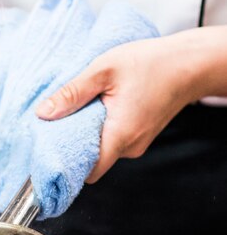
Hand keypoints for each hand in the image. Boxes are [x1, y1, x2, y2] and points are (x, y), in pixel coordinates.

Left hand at [35, 35, 201, 182]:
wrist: (191, 63)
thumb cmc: (152, 63)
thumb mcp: (103, 71)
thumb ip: (72, 93)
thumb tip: (43, 113)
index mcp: (120, 135)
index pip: (88, 172)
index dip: (67, 166)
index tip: (50, 153)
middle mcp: (130, 147)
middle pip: (92, 160)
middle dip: (72, 146)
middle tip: (58, 124)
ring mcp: (137, 143)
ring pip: (102, 150)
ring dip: (87, 135)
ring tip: (81, 111)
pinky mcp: (139, 136)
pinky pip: (112, 141)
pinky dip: (101, 130)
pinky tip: (97, 110)